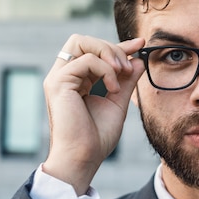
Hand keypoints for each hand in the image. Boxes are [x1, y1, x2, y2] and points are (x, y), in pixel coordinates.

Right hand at [42, 34, 144, 194]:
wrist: (83, 158)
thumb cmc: (97, 137)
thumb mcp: (118, 103)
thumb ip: (127, 81)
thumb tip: (138, 60)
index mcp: (76, 81)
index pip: (94, 52)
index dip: (118, 45)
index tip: (140, 44)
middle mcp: (64, 76)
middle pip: (83, 40)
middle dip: (111, 47)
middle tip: (127, 68)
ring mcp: (58, 78)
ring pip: (80, 42)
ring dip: (107, 52)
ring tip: (122, 73)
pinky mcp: (58, 83)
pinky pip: (85, 60)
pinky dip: (104, 70)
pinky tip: (113, 88)